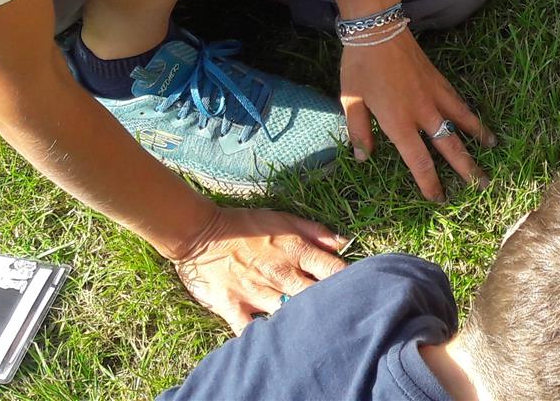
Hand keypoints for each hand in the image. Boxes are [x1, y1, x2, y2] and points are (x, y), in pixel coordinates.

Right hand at [166, 205, 349, 332]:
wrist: (200, 234)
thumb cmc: (246, 226)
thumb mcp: (284, 218)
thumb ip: (316, 231)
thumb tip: (344, 243)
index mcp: (295, 251)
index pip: (333, 270)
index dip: (350, 280)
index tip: (359, 287)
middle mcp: (281, 274)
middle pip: (316, 296)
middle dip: (331, 305)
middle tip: (341, 313)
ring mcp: (257, 292)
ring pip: (289, 315)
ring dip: (302, 322)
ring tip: (314, 330)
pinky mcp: (234, 306)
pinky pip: (249, 330)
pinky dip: (261, 338)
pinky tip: (274, 342)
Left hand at [340, 29, 494, 200]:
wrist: (377, 28)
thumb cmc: (359, 66)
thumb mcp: (350, 101)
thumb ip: (358, 131)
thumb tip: (364, 157)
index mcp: (398, 123)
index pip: (419, 161)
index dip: (430, 182)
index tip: (439, 198)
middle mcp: (422, 113)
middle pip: (450, 146)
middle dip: (466, 168)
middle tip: (482, 185)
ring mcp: (434, 95)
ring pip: (462, 121)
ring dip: (478, 138)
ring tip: (492, 150)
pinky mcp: (439, 79)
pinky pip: (458, 101)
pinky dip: (470, 114)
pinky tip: (475, 120)